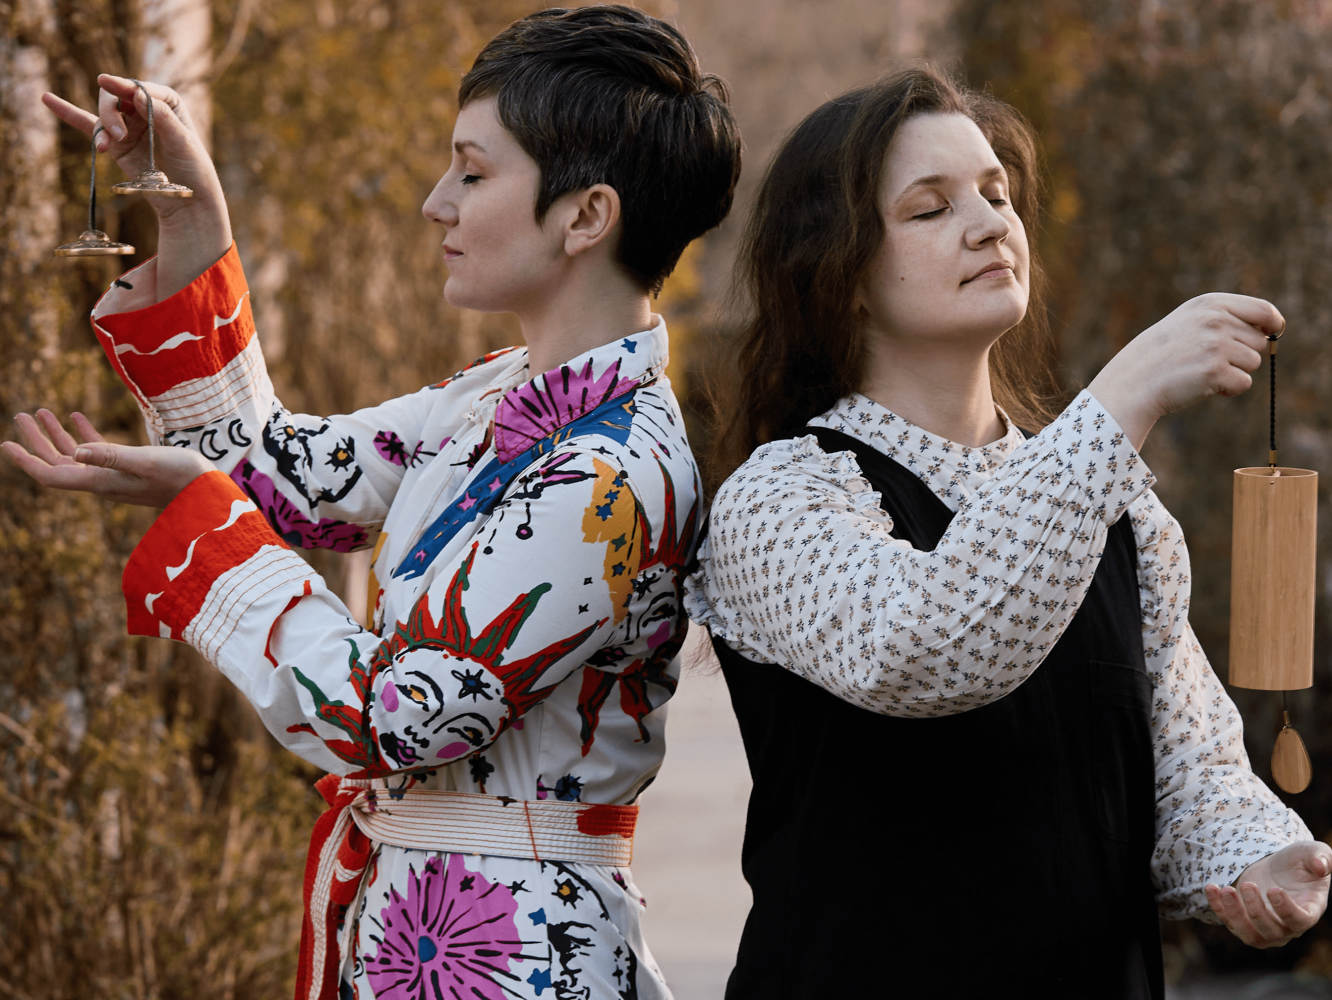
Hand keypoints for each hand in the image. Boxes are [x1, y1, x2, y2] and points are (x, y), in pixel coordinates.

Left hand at [3, 410, 212, 507]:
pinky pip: (97, 452)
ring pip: (74, 456)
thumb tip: (77, 451)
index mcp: (101, 482)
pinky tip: (76, 416)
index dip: (26, 461)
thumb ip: (112, 456)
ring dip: (55, 435)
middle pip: (57, 464)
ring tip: (40, 411)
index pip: (52, 475)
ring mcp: (115, 476)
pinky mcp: (130, 469)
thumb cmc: (182, 476)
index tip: (6, 444)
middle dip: (35, 442)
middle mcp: (102, 481)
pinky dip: (83, 434)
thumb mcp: (147, 462)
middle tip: (20, 416)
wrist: (209, 490)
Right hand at [41, 74, 231, 299]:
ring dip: (102, 127)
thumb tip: (137, 93)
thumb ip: (162, 117)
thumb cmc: (192, 169)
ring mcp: (128, 124)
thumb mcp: (183, 142)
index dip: (124, 87)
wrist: (186, 201)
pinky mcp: (116, 143)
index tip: (107, 82)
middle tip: (119, 135)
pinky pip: (89, 125)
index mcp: (166, 101)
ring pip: (104, 114)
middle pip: (115, 97)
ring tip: (106, 147)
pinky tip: (47, 99)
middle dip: (111, 112)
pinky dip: (68, 113)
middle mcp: (145, 108)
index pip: (139, 88)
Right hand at [1087, 293, 1281, 450]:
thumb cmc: (1162, 354)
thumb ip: (1226, 318)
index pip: (1263, 309)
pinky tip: (1203, 386)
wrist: (1133, 380)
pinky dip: (1228, 389)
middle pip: (1258, 341)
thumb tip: (1272, 328)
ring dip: (1234, 372)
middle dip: (1241, 354)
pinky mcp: (1215, 371)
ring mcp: (1216, 345)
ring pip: (1253, 363)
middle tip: (1210, 360)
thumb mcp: (1190, 322)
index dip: (1274, 323)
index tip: (1274, 332)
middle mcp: (1215, 320)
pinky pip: (1243, 383)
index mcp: (1210, 304)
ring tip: (1203, 372)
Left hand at [1204, 840, 1331, 947]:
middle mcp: (1289, 927)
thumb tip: (1321, 866)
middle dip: (1256, 911)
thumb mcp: (1312, 852)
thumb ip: (1321, 857)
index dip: (1286, 910)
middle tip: (1248, 885)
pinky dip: (1218, 908)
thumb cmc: (1299, 861)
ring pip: (1250, 936)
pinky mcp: (1245, 922)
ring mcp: (1266, 928)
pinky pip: (1230, 923)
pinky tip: (1211, 888)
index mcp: (1309, 910)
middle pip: (1272, 932)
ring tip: (1226, 890)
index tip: (1273, 890)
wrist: (1277, 867)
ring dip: (1235, 916)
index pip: (1300, 921)